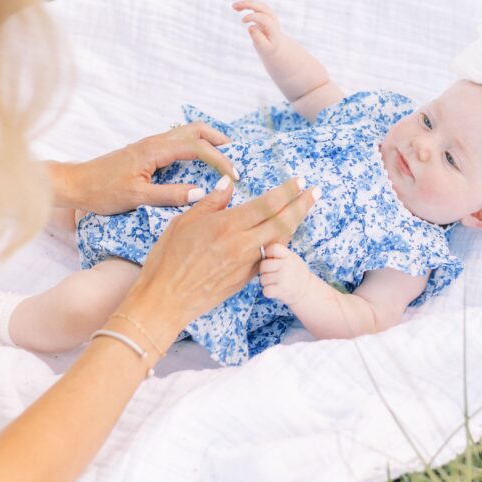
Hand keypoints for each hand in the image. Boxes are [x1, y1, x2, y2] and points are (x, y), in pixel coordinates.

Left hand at [49, 122, 237, 213]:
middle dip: (219, 141)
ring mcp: (151, 144)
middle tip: (237, 158)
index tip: (235, 176)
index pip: (197, 148)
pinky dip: (196, 145)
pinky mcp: (147, 151)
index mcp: (155, 150)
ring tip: (225, 155)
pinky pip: (178, 141)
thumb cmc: (102, 191)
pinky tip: (200, 160)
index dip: (219, 160)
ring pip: (187, 132)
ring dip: (208, 140)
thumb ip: (170, 195)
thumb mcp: (137, 197)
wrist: (75, 183)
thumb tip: (201, 193)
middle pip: (196, 130)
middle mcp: (155, 142)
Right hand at [122, 177, 319, 345]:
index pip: (266, 205)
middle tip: (316, 192)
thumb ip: (211, 202)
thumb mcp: (183, 222)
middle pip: (282, 222)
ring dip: (293, 224)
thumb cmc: (167, 259)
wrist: (165, 300)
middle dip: (302, 205)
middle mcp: (241, 245)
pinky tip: (279, 235)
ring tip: (302, 210)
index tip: (300, 181)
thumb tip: (228, 184)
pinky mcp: (244, 280)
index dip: (286, 191)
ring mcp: (245, 265)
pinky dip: (277, 243)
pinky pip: (267, 257)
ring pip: (279, 241)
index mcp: (227, 226)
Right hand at [232, 0, 285, 56]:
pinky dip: (247, 5)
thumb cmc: (269, 48)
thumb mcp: (264, 48)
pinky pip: (257, 6)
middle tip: (234, 6)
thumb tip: (250, 27)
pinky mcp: (265, 14)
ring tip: (234, 6)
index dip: (253, 17)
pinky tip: (238, 8)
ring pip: (259, 4)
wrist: (277, 46)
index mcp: (273, 28)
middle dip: (249, 4)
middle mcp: (273, 19)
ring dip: (246, 3)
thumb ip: (258, 39)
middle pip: (262, 7)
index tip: (243, 21)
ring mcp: (270, 15)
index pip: (264, 18)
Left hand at [258, 242, 311, 305]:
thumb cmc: (295, 272)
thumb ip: (280, 255)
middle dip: (264, 270)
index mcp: (289, 256)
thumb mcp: (292, 259)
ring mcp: (284, 278)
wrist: (307, 289)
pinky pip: (265, 290)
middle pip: (264, 265)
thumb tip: (263, 253)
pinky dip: (268, 292)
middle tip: (271, 273)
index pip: (273, 248)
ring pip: (263, 279)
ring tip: (275, 282)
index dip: (268, 252)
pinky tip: (275, 290)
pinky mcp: (281, 291)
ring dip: (266, 282)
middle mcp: (287, 266)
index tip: (270, 258)